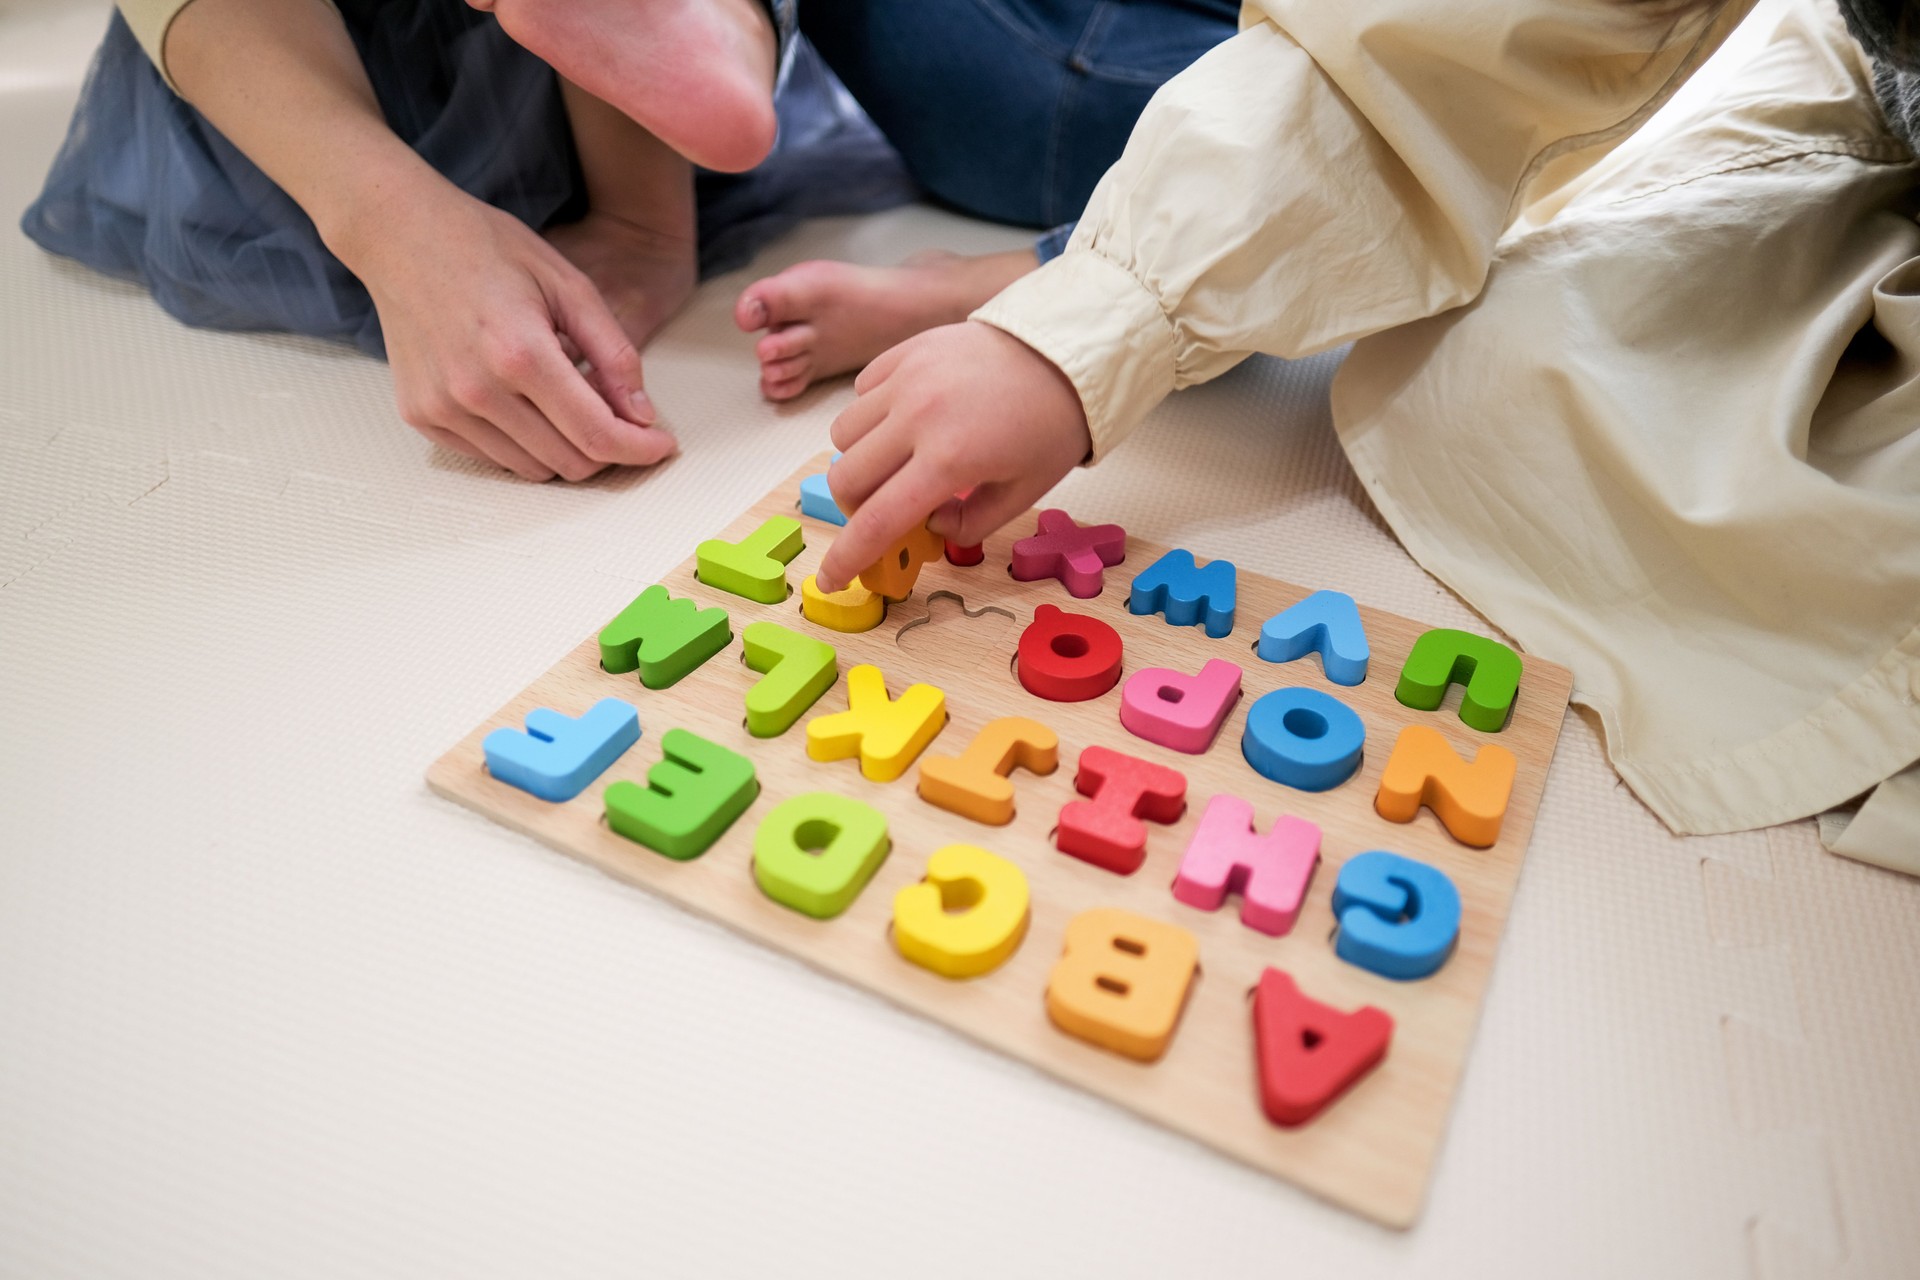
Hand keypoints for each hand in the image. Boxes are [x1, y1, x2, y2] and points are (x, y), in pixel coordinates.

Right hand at [351, 183, 676, 480]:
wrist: (401, 234)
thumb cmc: (488, 248)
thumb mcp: (569, 285)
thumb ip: (614, 352)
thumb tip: (642, 414)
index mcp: (520, 353)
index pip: (596, 434)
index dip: (639, 449)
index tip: (662, 445)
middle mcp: (477, 390)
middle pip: (569, 461)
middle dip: (608, 450)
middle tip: (621, 420)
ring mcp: (444, 408)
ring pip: (532, 469)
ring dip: (565, 449)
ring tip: (570, 404)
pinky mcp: (423, 416)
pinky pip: (491, 458)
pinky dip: (523, 444)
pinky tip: (526, 404)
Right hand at [815, 321, 1091, 592]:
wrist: (1067, 351)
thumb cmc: (1051, 426)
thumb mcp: (1023, 493)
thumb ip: (970, 524)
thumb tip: (928, 524)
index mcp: (950, 460)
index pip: (876, 522)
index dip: (847, 558)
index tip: (831, 579)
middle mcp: (917, 417)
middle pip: (844, 479)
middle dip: (855, 506)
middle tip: (885, 507)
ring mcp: (907, 379)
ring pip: (843, 434)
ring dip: (860, 458)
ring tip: (898, 458)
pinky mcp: (906, 351)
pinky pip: (860, 392)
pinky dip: (872, 414)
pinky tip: (907, 418)